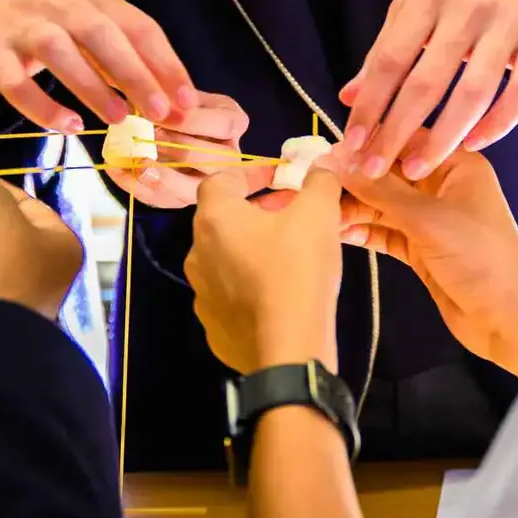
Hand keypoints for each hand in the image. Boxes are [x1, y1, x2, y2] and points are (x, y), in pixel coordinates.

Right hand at [0, 0, 221, 135]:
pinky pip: (15, 82)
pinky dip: (42, 106)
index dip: (165, 64)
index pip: (139, 27)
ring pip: (58, 50)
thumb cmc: (59, 27)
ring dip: (91, 85)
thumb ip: (131, 61)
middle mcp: (63, 6)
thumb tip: (173, 104)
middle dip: (134, 73)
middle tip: (158, 111)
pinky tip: (68, 126)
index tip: (186, 101)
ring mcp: (25, 27)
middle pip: (101, 34)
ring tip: (119, 118)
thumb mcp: (98, 31)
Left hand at [109, 92, 250, 208]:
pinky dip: (138, 187)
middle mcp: (230, 156)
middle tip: (148, 137)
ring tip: (137, 163)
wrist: (163, 119)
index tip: (162, 115)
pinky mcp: (184, 198)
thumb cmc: (176, 101)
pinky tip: (119, 171)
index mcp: (234, 122)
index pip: (224, 125)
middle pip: (214, 160)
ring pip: (194, 189)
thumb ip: (174, 95)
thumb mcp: (180, 91)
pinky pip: (165, 201)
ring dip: (162, 176)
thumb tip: (168, 101)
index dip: (192, 121)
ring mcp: (208, 182)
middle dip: (178, 149)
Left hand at [186, 165, 342, 374]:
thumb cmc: (298, 271)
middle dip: (256, 211)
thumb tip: (321, 165)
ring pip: (226, 259)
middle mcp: (197, 254)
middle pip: (223, 220)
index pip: (220, 180)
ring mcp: (202, 294)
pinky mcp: (214, 328)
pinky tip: (279, 293)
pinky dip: (251, 286)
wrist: (288, 351)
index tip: (280, 178)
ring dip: (252, 249)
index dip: (250, 173)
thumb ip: (319, 181)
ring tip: (289, 254)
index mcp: (214, 220)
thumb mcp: (318, 215)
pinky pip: (231, 295)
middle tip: (292, 214)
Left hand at [339, 0, 517, 180]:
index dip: (371, 103)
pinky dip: (499, 124)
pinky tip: (472, 144)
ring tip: (417, 169)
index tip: (352, 142)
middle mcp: (468, 9)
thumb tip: (349, 96)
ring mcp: (509, 26)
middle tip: (375, 170)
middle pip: (428, 81)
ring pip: (475, 92)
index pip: (392, 58)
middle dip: (398, 131)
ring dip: (445, 138)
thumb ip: (385, 46)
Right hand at [339, 151, 517, 381]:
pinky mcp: (420, 247)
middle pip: (387, 172)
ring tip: (319, 213)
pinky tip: (338, 233)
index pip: (402, 140)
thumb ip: (379, 190)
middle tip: (312, 185)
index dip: (364, 145)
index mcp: (455, 163)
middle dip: (353, 178)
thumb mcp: (427, 218)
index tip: (323, 152)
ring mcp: (430, 217)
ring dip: (353, 207)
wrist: (509, 320)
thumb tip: (332, 160)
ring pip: (382, 203)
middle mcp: (441, 184)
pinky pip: (385, 231)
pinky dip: (364, 231)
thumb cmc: (478, 257)